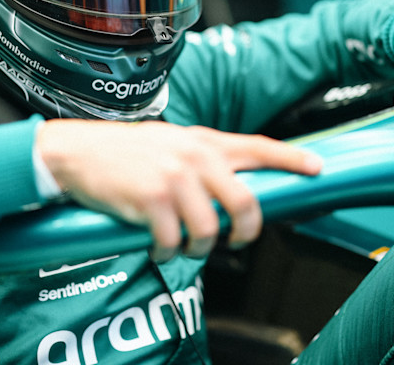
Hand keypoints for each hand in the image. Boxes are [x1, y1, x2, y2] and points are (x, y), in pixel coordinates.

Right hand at [36, 120, 322, 260]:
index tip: (318, 168)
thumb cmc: (122, 152)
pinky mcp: (151, 200)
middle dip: (246, 231)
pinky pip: (173, 241)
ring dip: (199, 248)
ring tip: (183, 245)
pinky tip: (157, 246)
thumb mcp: (169, 143)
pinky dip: (167, 252)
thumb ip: (201, 159)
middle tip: (236, 241)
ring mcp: (174, 178)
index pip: (258, 147)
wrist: (75, 152)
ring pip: (210, 230)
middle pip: (245, 202)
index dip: (292, 159)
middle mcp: (193, 157)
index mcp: (202, 142)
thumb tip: (232, 187)